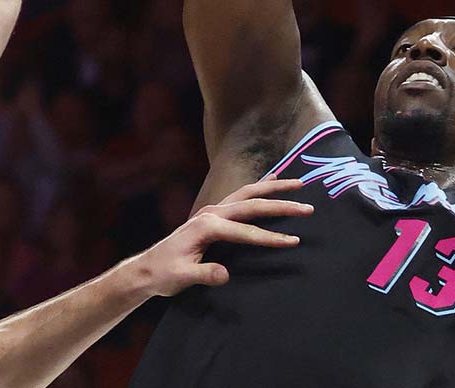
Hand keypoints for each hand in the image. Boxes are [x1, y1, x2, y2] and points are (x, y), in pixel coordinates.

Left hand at [127, 178, 312, 297]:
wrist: (147, 269)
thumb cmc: (164, 274)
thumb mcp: (181, 277)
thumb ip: (204, 274)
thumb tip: (225, 274)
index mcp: (206, 226)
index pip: (245, 232)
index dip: (269, 237)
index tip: (292, 241)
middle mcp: (211, 212)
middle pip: (252, 204)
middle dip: (281, 204)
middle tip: (307, 207)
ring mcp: (212, 210)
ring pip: (248, 193)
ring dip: (274, 188)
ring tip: (298, 184)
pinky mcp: (214, 214)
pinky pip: (241, 196)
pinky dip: (260, 186)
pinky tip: (274, 178)